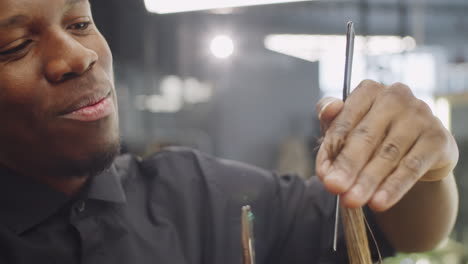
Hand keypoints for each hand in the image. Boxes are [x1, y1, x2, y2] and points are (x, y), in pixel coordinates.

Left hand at [315, 80, 457, 211]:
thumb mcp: (348, 129)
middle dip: (348, 165)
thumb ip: (331, 132)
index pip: (345, 120)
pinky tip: (379, 203)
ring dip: (368, 180)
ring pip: (388, 153)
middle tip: (334, 188)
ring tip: (352, 200)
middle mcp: (395, 96)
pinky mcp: (437, 138)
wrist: (417, 148)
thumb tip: (325, 135)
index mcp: (368, 90)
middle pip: (366, 136)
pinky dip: (393, 187)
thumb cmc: (374, 135)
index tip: (323, 175)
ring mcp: (420, 115)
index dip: (331, 149)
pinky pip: (412, 166)